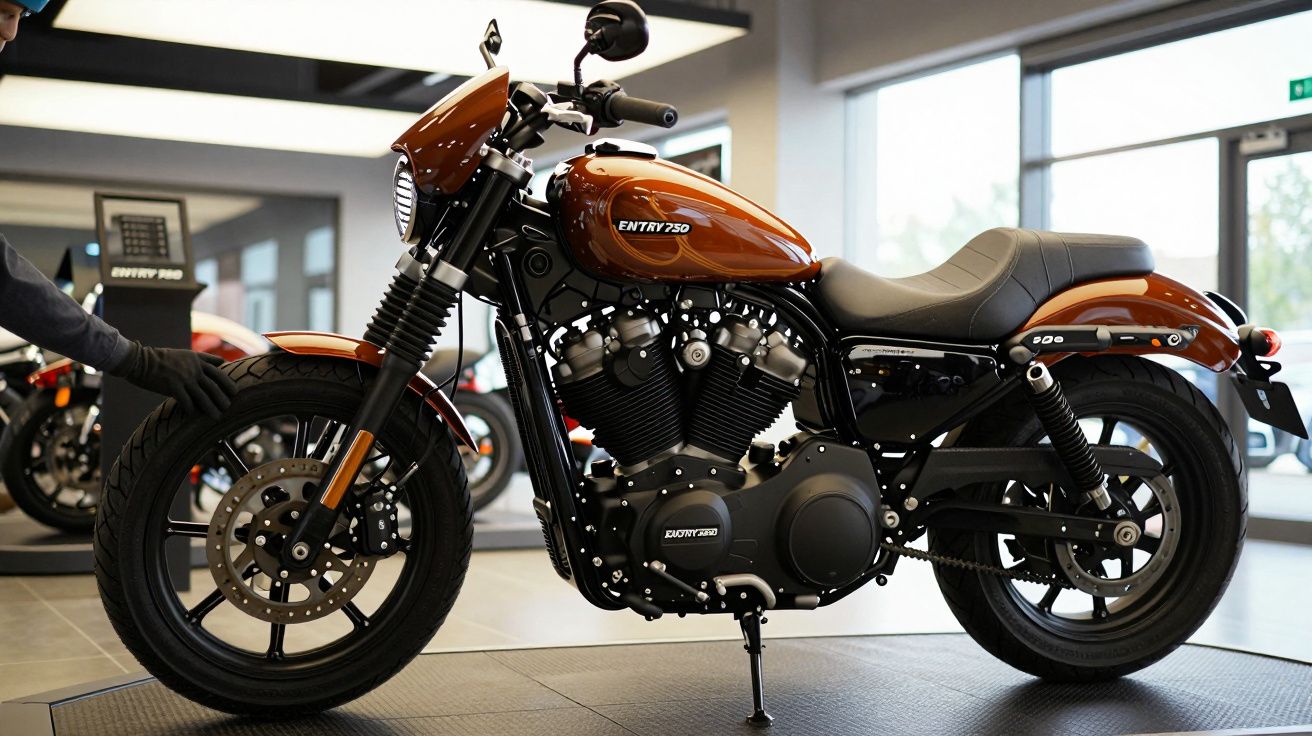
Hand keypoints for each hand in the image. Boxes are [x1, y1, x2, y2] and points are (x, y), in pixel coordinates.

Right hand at [110, 343, 237, 418]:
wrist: (140, 360)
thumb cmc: (162, 358)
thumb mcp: (186, 354)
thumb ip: (204, 359)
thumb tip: (221, 362)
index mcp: (197, 360)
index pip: (218, 373)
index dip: (227, 383)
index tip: (235, 392)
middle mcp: (193, 369)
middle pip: (213, 386)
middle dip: (222, 398)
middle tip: (228, 407)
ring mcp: (184, 378)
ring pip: (202, 396)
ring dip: (211, 408)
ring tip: (217, 416)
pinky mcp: (173, 387)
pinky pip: (186, 401)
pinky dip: (191, 409)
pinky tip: (194, 415)